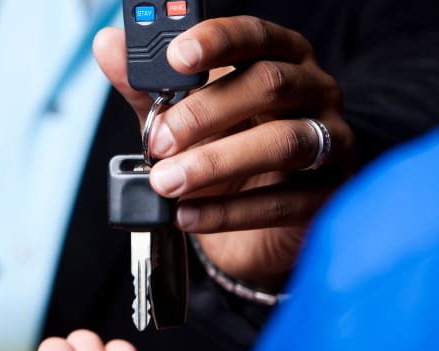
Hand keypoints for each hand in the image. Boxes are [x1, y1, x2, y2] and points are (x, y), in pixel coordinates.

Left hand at [94, 17, 354, 289]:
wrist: (250, 226)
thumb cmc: (221, 152)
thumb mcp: (177, 118)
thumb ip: (147, 85)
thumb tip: (109, 46)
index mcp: (279, 58)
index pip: (255, 35)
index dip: (217, 41)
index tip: (174, 55)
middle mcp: (313, 91)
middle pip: (270, 84)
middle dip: (205, 113)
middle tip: (158, 141)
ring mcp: (330, 142)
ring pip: (283, 142)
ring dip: (215, 163)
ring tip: (167, 182)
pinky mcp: (327, 195)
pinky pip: (283, 202)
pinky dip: (228, 212)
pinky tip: (187, 216)